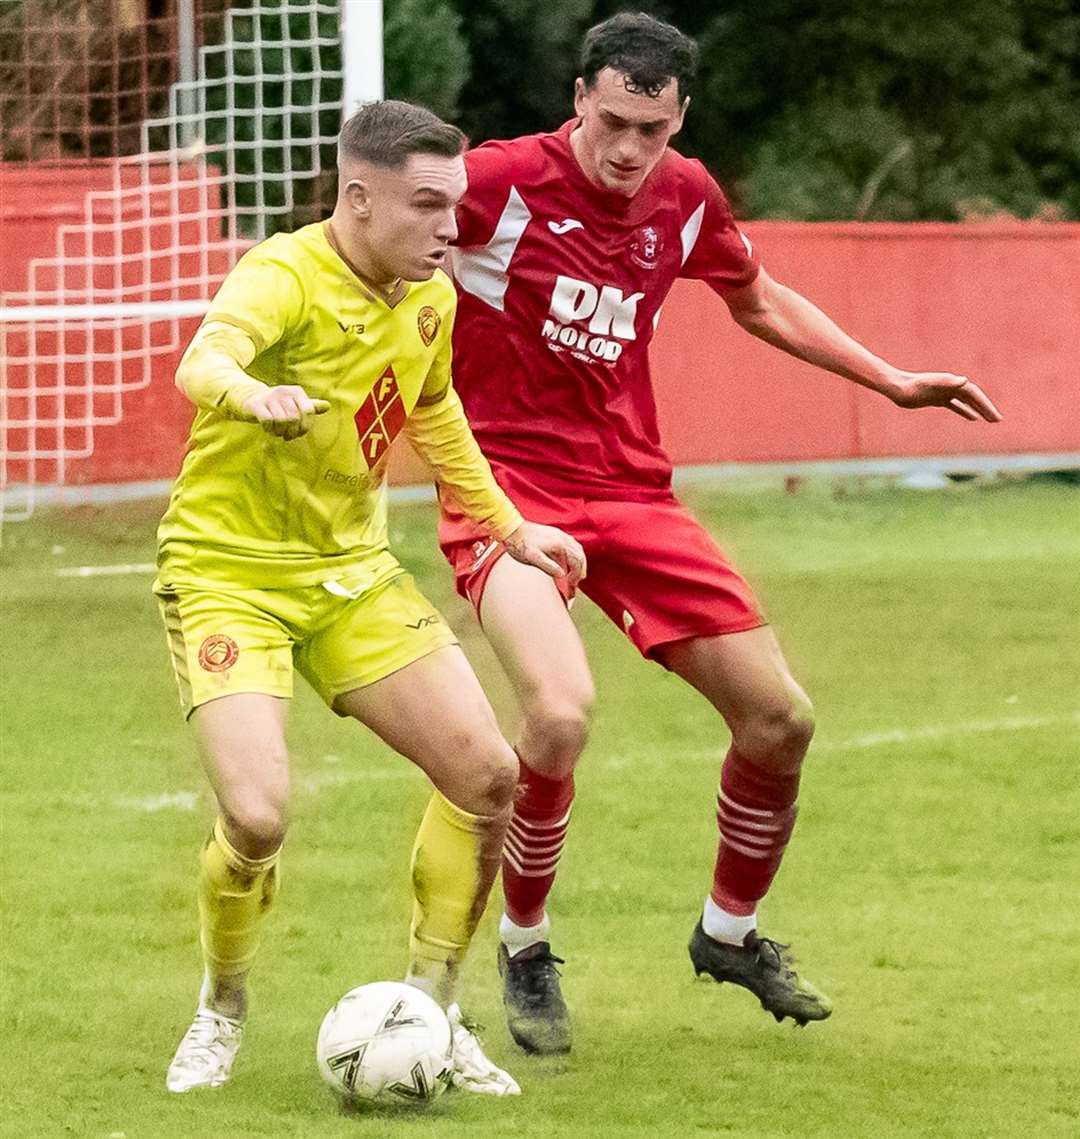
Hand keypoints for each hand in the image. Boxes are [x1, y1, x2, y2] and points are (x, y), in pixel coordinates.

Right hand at [242, 385, 330, 439]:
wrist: (248, 398)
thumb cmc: (276, 404)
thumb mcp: (294, 403)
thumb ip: (310, 406)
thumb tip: (328, 406)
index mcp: (296, 392)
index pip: (308, 411)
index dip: (305, 426)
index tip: (299, 433)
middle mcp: (283, 392)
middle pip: (295, 418)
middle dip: (292, 432)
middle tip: (287, 436)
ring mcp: (269, 397)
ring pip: (282, 420)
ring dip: (280, 432)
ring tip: (277, 432)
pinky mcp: (256, 405)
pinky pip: (267, 420)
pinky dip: (269, 429)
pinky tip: (268, 429)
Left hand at [502, 521, 586, 590]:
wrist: (511, 528)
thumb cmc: (520, 544)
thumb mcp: (532, 558)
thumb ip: (548, 566)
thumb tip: (562, 575)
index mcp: (559, 545)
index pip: (576, 562)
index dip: (575, 576)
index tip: (571, 586)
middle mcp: (562, 538)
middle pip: (579, 556)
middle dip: (580, 571)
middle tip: (575, 584)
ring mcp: (560, 535)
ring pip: (577, 549)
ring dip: (579, 563)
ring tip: (576, 574)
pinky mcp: (555, 534)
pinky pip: (571, 544)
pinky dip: (574, 554)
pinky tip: (569, 560)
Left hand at [887, 371, 1001, 422]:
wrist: (897, 387)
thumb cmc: (912, 387)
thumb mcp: (930, 385)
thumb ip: (947, 382)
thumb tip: (965, 381)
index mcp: (952, 383)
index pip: (974, 394)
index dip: (986, 405)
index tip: (995, 417)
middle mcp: (951, 386)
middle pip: (974, 398)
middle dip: (986, 408)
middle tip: (998, 420)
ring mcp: (944, 392)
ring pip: (966, 402)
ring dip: (979, 410)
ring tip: (990, 420)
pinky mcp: (937, 399)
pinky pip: (955, 405)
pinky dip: (965, 411)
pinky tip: (972, 418)